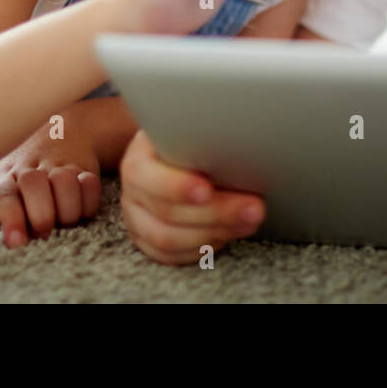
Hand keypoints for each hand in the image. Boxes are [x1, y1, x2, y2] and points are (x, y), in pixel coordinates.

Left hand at [0, 110, 102, 246]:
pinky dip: (88, 202)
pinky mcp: (85, 167)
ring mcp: (60, 165)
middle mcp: (33, 166)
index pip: (3, 193)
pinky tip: (79, 207)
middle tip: (43, 231)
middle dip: (41, 215)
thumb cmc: (20, 157)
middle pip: (34, 187)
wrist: (60, 126)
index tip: (16, 242)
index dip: (10, 218)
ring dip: (66, 211)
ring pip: (66, 185)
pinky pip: (90, 185)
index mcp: (6, 171)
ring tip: (62, 221)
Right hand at [119, 130, 264, 263]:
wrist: (168, 154)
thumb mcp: (188, 131)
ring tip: (249, 222)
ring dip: (215, 233)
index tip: (207, 190)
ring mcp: (137, 221)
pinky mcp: (148, 242)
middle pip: (167, 213)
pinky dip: (203, 248)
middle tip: (254, 208)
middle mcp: (133, 193)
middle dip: (216, 213)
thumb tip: (240, 147)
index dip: (177, 187)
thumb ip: (201, 140)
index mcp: (138, 161)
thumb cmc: (184, 140)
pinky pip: (172, 256)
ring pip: (169, 239)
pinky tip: (229, 234)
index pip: (150, 178)